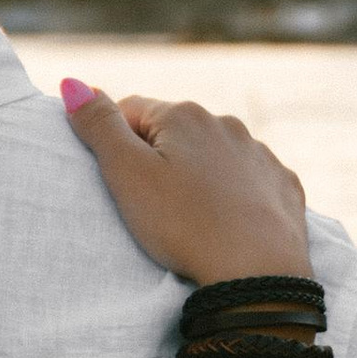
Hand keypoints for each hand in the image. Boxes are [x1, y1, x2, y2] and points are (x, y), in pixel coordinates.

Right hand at [60, 82, 313, 288]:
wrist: (256, 273)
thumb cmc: (184, 224)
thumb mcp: (127, 175)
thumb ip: (99, 126)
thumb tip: (73, 84)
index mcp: (184, 115)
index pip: (131, 111)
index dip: (115, 144)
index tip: (120, 181)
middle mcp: (226, 124)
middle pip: (175, 132)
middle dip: (158, 158)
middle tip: (151, 205)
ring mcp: (261, 154)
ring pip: (214, 155)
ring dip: (197, 175)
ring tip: (189, 218)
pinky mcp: (284, 185)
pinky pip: (249, 181)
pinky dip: (234, 195)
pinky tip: (226, 223)